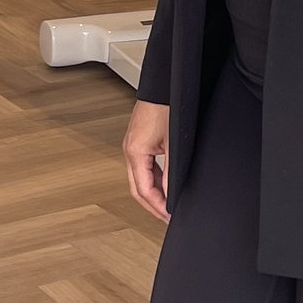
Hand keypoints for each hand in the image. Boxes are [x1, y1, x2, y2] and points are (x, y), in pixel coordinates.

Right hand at [124, 101, 170, 222]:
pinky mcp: (137, 140)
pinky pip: (142, 168)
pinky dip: (151, 180)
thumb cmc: (166, 106)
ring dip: (152, 194)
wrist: (163, 85)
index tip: (170, 216)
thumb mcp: (173, 143)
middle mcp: (130, 150)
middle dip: (152, 206)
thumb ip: (171, 171)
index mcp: (135, 152)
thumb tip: (172, 193)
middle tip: (167, 218)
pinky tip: (163, 185)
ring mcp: (132, 145)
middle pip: (137, 189)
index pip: (144, 191)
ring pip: (138, 180)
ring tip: (167, 205)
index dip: (158, 207)